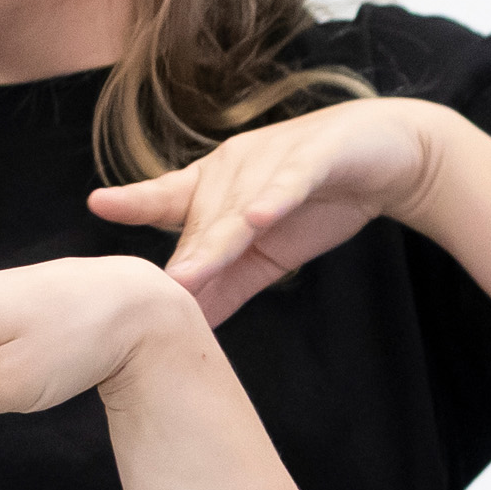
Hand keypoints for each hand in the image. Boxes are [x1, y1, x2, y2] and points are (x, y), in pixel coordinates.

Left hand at [84, 98, 456, 326]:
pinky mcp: (318, 159)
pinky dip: (275, 198)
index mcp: (218, 187)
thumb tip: (187, 330)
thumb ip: (226, 287)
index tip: (99, 204)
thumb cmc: (318, 202)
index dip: (135, 200)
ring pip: (242, 204)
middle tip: (161, 291)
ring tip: (196, 269)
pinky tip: (260, 218)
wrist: (390, 159)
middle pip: (206, 218)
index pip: (170, 197)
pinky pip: (292, 182)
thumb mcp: (267, 254)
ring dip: (219, 235)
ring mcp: (276, 161)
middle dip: (187, 256)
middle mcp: (237, 167)